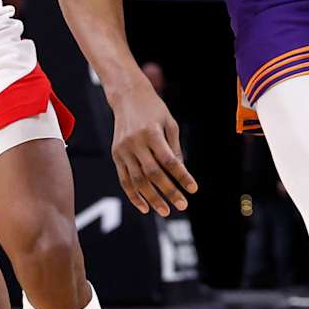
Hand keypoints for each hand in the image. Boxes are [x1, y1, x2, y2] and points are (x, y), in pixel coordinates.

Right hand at [109, 84, 197, 215]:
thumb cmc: (153, 109)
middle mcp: (135, 142)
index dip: (182, 176)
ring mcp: (122, 149)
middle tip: (183, 205)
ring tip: (166, 211)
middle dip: (168, 192)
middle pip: (153, 173)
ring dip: (152, 198)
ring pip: (137, 180)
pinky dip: (134, 195)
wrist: (127, 97)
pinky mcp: (115, 155)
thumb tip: (181, 173)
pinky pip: (124, 180)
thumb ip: (174, 148)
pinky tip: (145, 207)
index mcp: (151, 132)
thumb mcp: (169, 123)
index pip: (169, 160)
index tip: (193, 189)